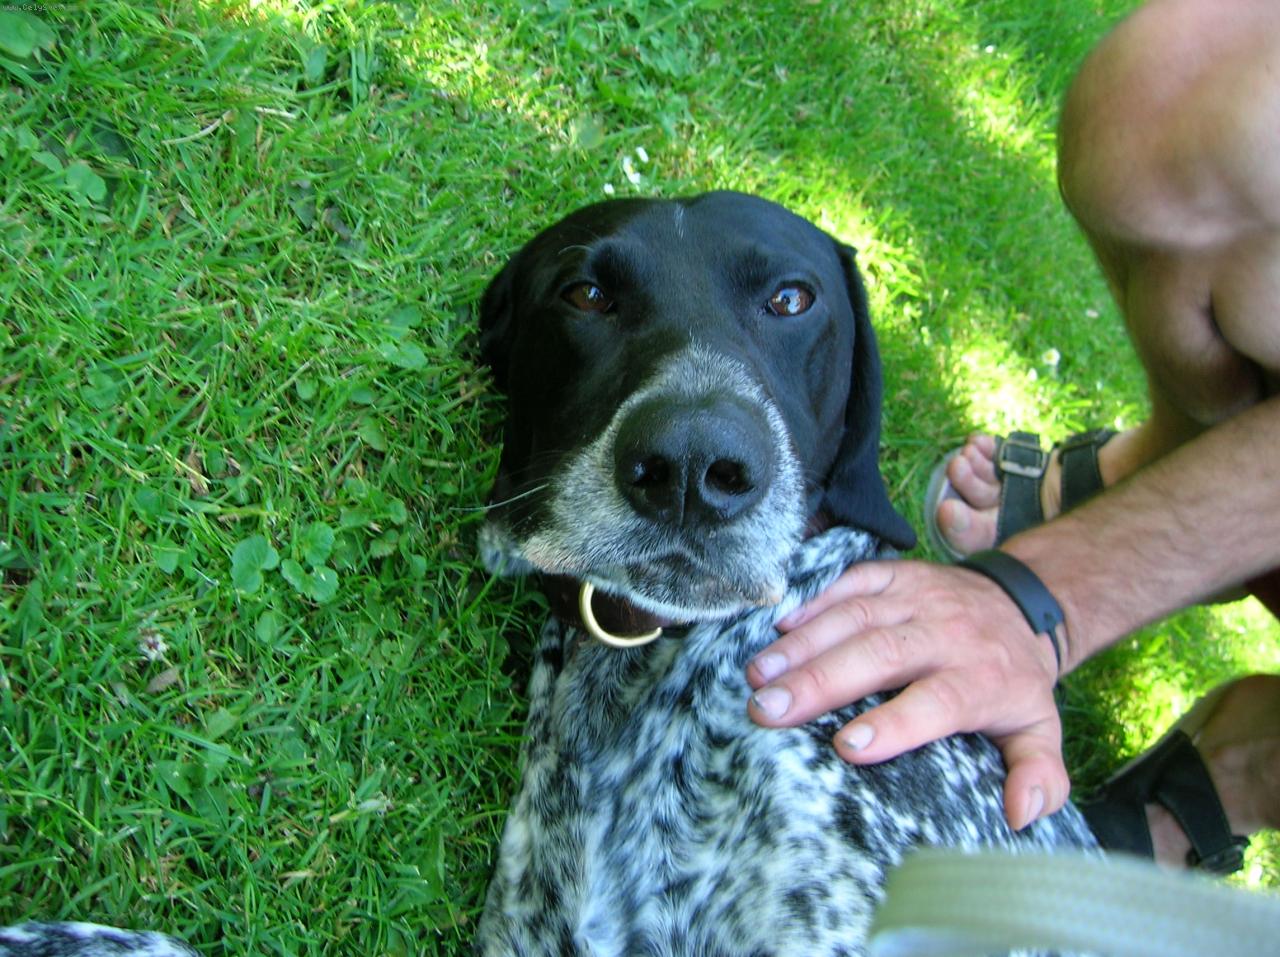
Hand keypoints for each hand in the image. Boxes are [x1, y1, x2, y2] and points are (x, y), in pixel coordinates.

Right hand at [745, 559, 1068, 830]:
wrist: (1021, 603)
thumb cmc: (1014, 681)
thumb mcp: (1040, 729)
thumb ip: (1040, 774)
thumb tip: (1021, 814)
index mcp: (982, 679)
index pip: (936, 701)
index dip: (893, 723)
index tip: (845, 747)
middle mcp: (946, 633)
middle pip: (880, 653)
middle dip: (820, 681)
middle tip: (768, 709)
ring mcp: (919, 597)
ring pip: (856, 615)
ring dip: (802, 644)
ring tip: (759, 676)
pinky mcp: (898, 574)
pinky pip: (853, 580)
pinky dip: (815, 601)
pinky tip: (778, 627)